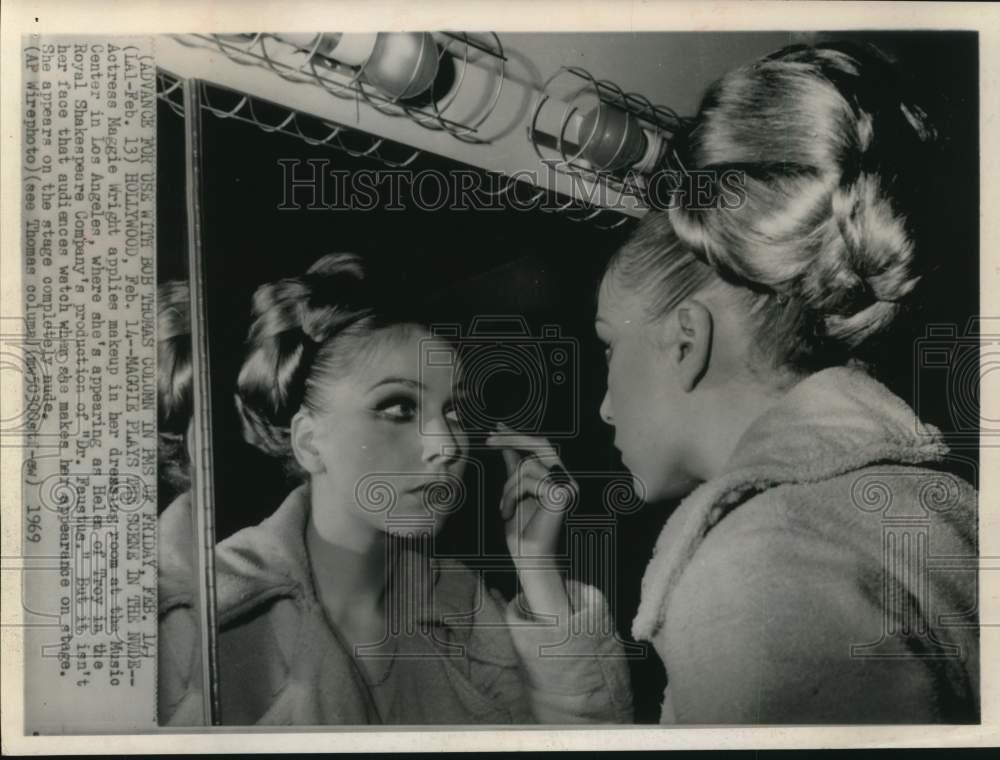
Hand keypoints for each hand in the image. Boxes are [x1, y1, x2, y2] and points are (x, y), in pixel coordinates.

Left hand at [486, 423, 577, 560]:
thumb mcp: (513, 492)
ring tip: (503, 508)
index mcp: (558, 477)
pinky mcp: (562, 495)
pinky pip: (527, 481)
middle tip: (488, 439)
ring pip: (527, 466)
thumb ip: (513, 468)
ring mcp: (568, 486)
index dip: (519, 435)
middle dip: (513, 439)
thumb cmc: (521, 529)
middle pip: (541, 444)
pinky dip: (511, 495)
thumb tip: (505, 444)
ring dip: (507, 486)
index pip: (540, 446)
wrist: (528, 557)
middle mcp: (567, 479)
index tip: (497, 427)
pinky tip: (508, 513)